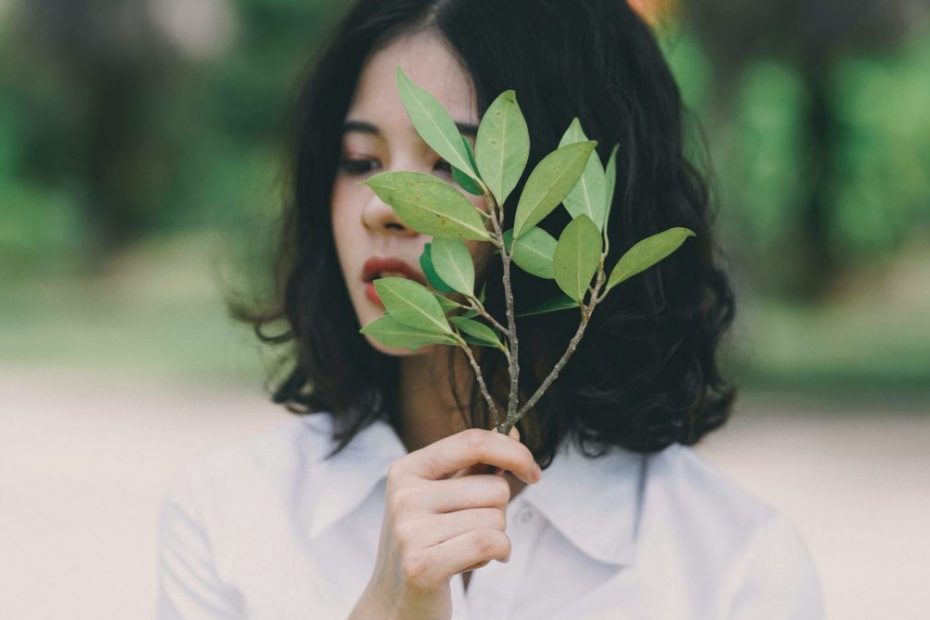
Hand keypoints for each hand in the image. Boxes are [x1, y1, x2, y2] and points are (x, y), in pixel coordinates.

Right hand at [348, 427, 540, 619]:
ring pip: (496, 518)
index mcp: (407, 470)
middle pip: (494, 487)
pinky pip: (490, 543)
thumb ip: (475, 466)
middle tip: (472, 531)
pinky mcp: (421, 565)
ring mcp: (409, 530)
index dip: (513, 452)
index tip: (532, 471)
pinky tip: (478, 562)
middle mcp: (403, 495)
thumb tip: (515, 431)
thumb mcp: (444, 498)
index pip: (472, 442)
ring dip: (495, 539)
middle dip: (499, 513)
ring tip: (465, 550)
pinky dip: (498, 554)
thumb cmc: (427, 544)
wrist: (394, 603)